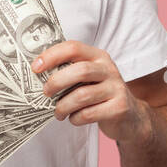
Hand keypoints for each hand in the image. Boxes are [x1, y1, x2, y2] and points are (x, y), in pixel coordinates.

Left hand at [31, 41, 151, 144]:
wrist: (131, 117)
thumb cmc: (100, 95)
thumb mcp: (88, 78)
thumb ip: (69, 72)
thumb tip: (37, 75)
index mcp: (98, 56)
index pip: (73, 48)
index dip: (52, 56)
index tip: (35, 68)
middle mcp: (109, 69)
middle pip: (80, 70)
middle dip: (57, 82)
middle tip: (46, 93)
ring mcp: (116, 88)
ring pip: (82, 95)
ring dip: (63, 106)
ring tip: (58, 112)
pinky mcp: (118, 108)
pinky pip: (88, 113)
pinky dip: (75, 118)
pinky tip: (74, 118)